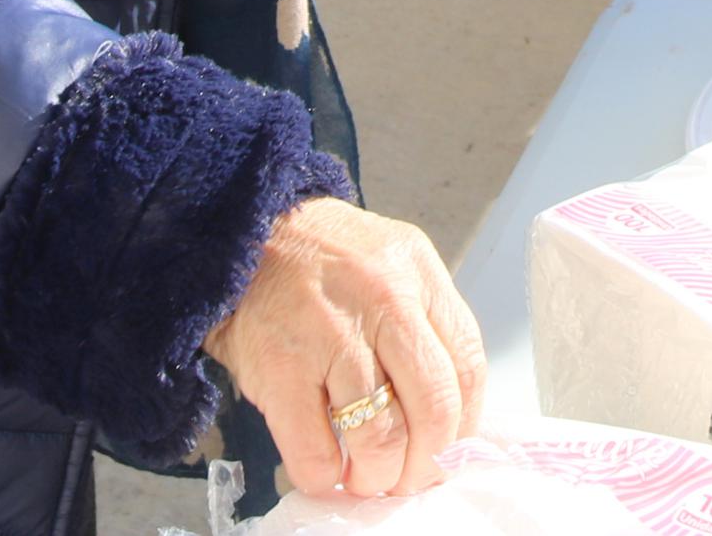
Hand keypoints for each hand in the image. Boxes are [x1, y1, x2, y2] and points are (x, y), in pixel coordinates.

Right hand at [211, 196, 484, 503]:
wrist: (243, 235)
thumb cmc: (324, 260)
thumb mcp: (393, 265)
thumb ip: (425, 325)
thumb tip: (449, 415)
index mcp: (417, 274)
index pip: (468, 366)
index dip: (464, 426)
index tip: (449, 449)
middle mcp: (382, 299)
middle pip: (433, 408)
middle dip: (426, 462)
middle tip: (411, 477)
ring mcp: (329, 334)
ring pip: (379, 437)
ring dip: (378, 476)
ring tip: (368, 477)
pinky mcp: (280, 368)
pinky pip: (315, 450)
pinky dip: (325, 476)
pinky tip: (327, 470)